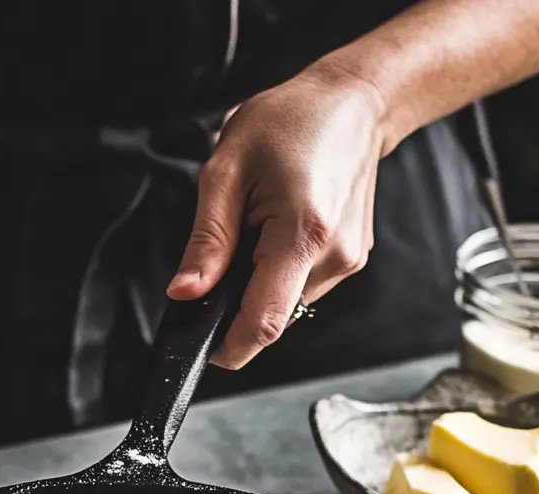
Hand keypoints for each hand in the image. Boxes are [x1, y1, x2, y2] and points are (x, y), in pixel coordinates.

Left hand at [168, 62, 386, 369]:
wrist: (353, 102)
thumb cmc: (291, 121)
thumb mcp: (227, 171)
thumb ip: (207, 241)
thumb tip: (184, 293)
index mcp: (303, 234)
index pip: (264, 323)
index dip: (228, 347)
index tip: (202, 347)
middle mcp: (334, 257)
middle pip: (272, 317)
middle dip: (238, 300)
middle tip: (230, 248)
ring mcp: (347, 262)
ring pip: (286, 305)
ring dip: (260, 283)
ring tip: (259, 227)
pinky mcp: (350, 261)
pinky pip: (301, 287)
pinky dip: (279, 272)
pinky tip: (279, 230)